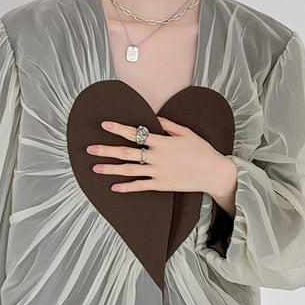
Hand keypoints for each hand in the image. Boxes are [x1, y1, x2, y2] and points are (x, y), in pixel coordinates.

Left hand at [87, 118, 236, 209]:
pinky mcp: (161, 185)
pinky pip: (140, 186)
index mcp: (162, 142)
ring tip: (95, 168)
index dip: (118, 128)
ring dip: (110, 169)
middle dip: (106, 150)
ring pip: (129, 170)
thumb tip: (154, 117)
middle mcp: (156, 157)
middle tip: (90, 149)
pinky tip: (114, 187)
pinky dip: (126, 187)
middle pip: (126, 152)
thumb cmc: (202, 150)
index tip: (104, 125)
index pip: (135, 133)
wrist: (214, 173)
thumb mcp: (186, 132)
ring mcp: (157, 172)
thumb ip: (168, 125)